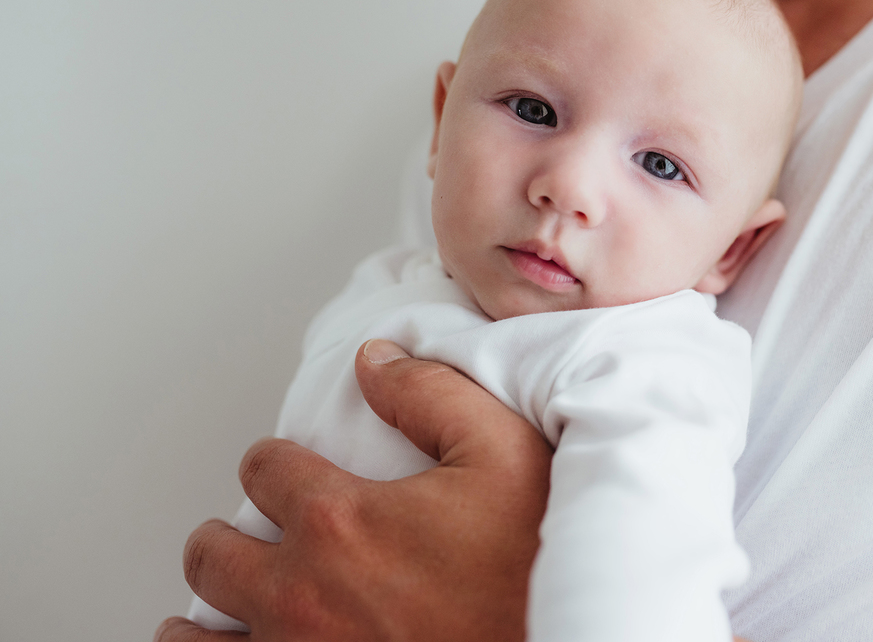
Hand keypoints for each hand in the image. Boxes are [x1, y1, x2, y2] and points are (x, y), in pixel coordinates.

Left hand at [155, 339, 551, 641]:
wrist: (571, 638)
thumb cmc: (534, 564)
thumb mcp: (504, 451)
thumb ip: (431, 394)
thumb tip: (376, 362)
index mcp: (340, 520)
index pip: (263, 470)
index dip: (272, 461)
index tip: (285, 468)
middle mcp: (302, 594)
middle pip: (211, 554)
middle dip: (225, 535)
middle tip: (250, 533)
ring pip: (197, 637)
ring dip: (202, 613)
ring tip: (218, 604)